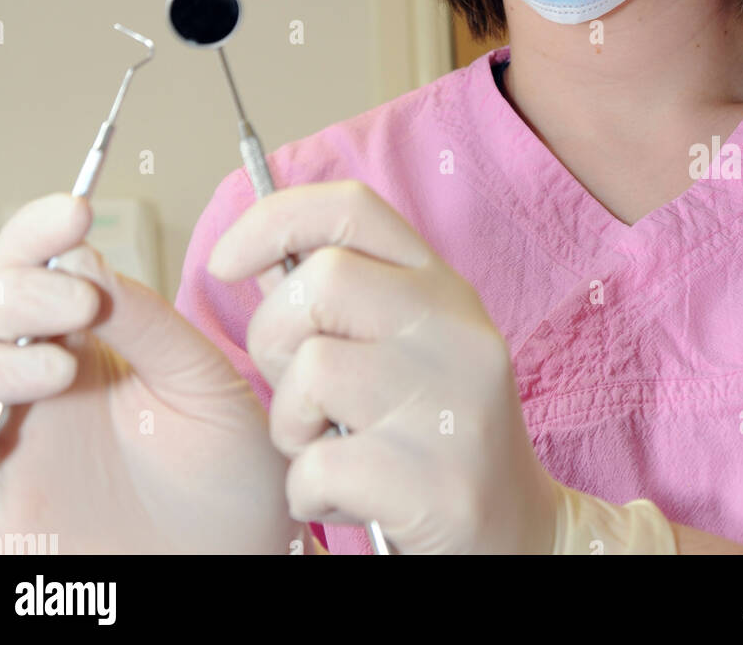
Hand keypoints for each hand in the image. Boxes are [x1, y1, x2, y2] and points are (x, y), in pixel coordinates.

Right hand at [0, 194, 296, 553]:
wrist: (241, 561)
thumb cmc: (229, 473)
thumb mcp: (200, 379)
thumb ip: (140, 320)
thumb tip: (78, 259)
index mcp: (80, 341)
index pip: (32, 266)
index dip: (38, 233)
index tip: (74, 212)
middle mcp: (31, 386)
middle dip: (14, 295)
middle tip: (79, 308)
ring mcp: (5, 447)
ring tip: (54, 373)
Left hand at [207, 178, 561, 553]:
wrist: (517, 534)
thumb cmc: (432, 432)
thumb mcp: (404, 346)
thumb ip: (340, 301)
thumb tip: (254, 256)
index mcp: (441, 286)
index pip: (351, 209)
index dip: (273, 220)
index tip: (226, 261)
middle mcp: (454, 328)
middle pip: (319, 282)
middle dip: (273, 340)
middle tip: (299, 394)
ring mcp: (452, 400)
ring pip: (312, 371)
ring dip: (290, 427)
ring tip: (327, 450)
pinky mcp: (438, 480)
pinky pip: (318, 466)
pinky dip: (308, 493)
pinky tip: (347, 499)